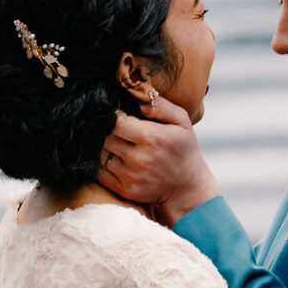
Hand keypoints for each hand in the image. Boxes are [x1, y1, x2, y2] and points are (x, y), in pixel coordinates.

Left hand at [99, 97, 219, 224]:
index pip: (115, 122)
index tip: (118, 115)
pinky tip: (116, 159)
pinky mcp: (125, 190)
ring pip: (100, 154)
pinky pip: (101, 173)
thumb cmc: (184, 149)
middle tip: (116, 129)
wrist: (187, 187)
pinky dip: (103, 164)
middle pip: (105, 137)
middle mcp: (139, 158)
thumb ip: (160, 105)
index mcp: (152, 138)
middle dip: (107, 131)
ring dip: (105, 147)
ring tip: (117, 144)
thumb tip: (136, 97)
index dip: (112, 116)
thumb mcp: (182, 121)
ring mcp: (131, 176)